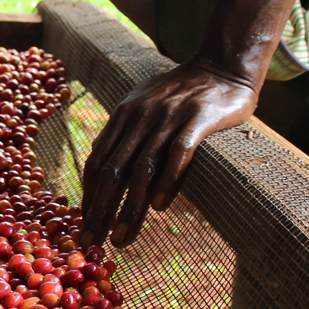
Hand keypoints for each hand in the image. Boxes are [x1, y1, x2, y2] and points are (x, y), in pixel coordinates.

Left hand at [80, 59, 257, 246]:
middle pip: (114, 171)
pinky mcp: (198, 118)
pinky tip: (160, 207)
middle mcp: (141, 116)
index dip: (89, 196)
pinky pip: (179, 153)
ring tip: (122, 237)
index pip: (97, 162)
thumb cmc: (182, 93)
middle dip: (100, 210)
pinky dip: (168, 180)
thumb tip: (103, 172)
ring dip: (130, 207)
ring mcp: (168, 117)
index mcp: (123, 116)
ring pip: (143, 169)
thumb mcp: (144, 106)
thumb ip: (125, 135)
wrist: (223, 66)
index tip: (84, 225)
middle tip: (92, 242)